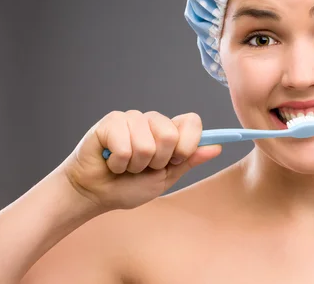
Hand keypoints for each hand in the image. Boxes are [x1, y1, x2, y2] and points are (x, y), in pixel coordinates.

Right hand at [58, 110, 220, 211]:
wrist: (96, 194)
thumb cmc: (129, 186)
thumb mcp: (166, 177)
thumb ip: (188, 160)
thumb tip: (217, 147)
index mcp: (169, 131)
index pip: (192, 121)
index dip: (189, 143)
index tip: (177, 159)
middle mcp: (152, 121)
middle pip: (170, 134)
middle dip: (158, 161)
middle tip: (143, 167)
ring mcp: (131, 118)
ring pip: (146, 144)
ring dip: (135, 165)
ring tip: (125, 166)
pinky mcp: (111, 122)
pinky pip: (125, 146)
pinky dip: (119, 164)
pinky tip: (112, 162)